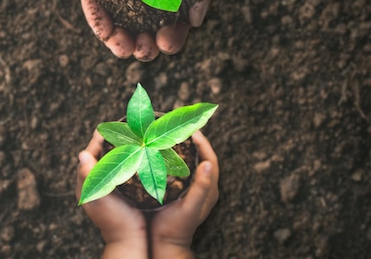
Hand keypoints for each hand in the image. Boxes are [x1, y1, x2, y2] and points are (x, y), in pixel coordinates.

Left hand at [76, 131, 147, 258]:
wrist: (130, 240)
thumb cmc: (113, 220)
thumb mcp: (100, 197)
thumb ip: (89, 176)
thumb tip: (81, 154)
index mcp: (86, 184)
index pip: (89, 155)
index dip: (97, 140)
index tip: (106, 126)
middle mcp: (96, 184)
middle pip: (101, 156)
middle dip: (110, 142)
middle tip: (121, 128)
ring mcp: (109, 188)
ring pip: (113, 162)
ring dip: (121, 150)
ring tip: (131, 137)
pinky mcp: (122, 192)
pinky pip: (123, 170)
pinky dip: (129, 161)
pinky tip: (140, 155)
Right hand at [149, 130, 218, 258]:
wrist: (165, 244)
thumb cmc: (177, 228)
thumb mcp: (190, 208)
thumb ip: (201, 188)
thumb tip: (207, 164)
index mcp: (209, 188)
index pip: (209, 158)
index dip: (202, 142)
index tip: (190, 128)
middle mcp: (204, 187)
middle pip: (201, 157)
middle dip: (193, 141)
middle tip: (180, 127)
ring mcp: (193, 189)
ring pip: (191, 162)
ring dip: (184, 148)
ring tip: (171, 135)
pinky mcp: (182, 192)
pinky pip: (182, 169)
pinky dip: (175, 158)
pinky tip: (162, 153)